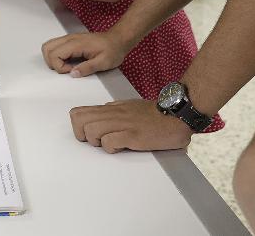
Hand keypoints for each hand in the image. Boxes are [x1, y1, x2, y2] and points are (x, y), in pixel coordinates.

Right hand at [41, 30, 126, 76]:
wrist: (118, 40)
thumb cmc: (112, 50)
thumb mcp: (104, 62)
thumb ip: (87, 68)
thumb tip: (73, 74)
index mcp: (76, 44)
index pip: (54, 54)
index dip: (60, 67)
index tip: (72, 70)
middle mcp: (69, 38)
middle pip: (47, 48)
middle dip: (52, 63)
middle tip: (66, 69)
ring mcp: (69, 38)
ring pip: (48, 46)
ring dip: (52, 58)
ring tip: (66, 66)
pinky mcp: (70, 40)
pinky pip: (55, 46)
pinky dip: (56, 55)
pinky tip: (68, 61)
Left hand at [69, 99, 192, 152]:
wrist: (176, 116)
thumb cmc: (154, 113)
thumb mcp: (128, 106)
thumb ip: (112, 111)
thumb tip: (99, 115)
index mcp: (110, 108)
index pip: (78, 112)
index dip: (78, 126)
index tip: (88, 134)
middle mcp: (113, 114)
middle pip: (79, 121)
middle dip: (83, 135)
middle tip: (96, 141)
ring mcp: (122, 124)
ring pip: (91, 131)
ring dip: (96, 142)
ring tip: (110, 144)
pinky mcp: (132, 135)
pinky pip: (109, 142)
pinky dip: (111, 148)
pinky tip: (121, 147)